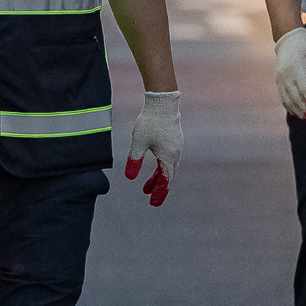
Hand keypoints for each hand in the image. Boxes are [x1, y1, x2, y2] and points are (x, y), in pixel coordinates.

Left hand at [124, 90, 181, 206]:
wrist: (163, 102)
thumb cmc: (150, 122)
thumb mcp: (138, 142)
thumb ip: (134, 160)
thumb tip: (129, 177)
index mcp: (168, 157)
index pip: (164, 181)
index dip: (159, 193)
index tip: (153, 203)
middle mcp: (175, 154)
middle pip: (167, 175)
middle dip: (158, 186)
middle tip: (149, 196)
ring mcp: (176, 146)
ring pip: (168, 167)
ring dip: (159, 177)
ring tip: (147, 184)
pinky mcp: (174, 139)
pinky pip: (169, 158)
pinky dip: (162, 166)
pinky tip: (155, 165)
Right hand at [273, 27, 305, 120]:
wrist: (288, 38)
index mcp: (297, 68)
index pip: (304, 90)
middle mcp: (286, 75)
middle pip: (295, 98)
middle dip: (305, 111)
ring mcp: (280, 78)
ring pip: (287, 99)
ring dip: (297, 111)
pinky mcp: (278, 80)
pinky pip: (282, 96)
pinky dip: (289, 106)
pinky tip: (296, 112)